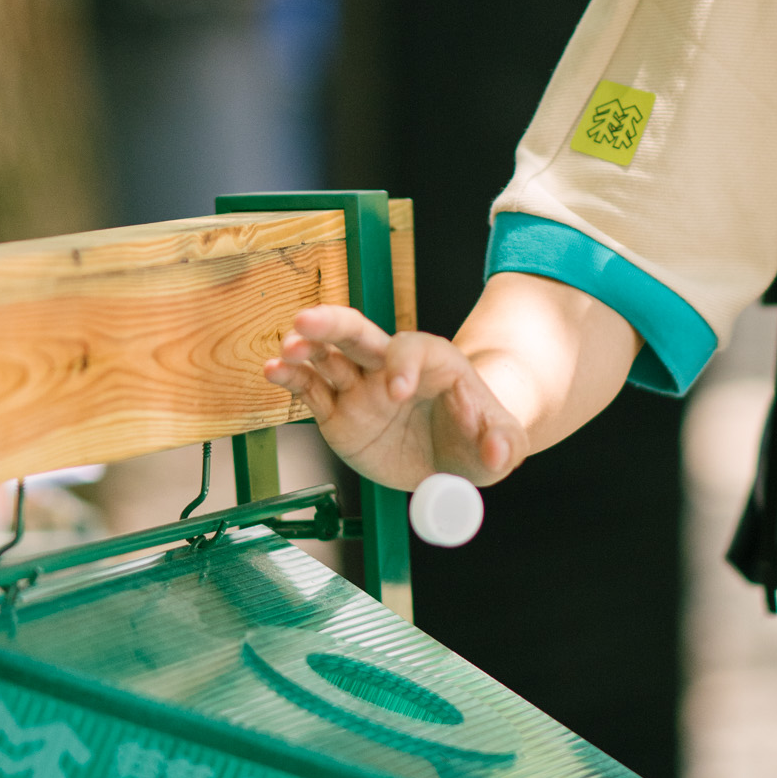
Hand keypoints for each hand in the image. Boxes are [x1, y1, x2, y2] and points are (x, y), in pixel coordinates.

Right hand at [265, 305, 526, 491]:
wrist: (455, 455)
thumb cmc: (480, 439)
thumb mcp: (503, 444)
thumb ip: (502, 444)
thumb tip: (498, 451)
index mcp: (435, 365)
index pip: (415, 351)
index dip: (404, 366)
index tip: (397, 392)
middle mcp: (391, 368)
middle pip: (360, 334)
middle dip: (333, 325)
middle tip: (306, 322)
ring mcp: (361, 387)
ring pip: (328, 357)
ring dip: (305, 348)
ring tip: (286, 351)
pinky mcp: (338, 412)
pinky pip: (311, 390)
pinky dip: (291, 379)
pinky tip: (273, 371)